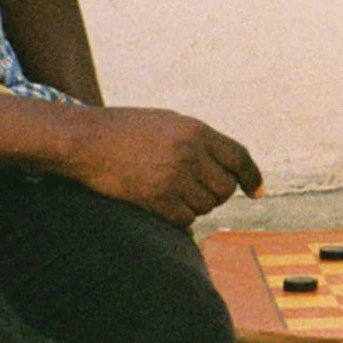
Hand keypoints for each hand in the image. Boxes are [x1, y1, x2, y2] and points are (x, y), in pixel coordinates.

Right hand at [61, 107, 264, 226]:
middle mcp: (191, 153)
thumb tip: (224, 166)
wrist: (85, 140)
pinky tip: (162, 207)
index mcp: (197, 130)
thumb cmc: (124, 130)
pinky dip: (179, 219)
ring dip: (194, 205)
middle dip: (215, 193)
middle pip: (225, 188)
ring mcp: (174, 176)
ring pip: (206, 206)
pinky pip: (185, 220)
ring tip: (170, 191)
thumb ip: (197, 141)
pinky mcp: (156, 198)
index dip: (252, 176)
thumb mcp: (168, 123)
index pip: (239, 157)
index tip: (257, 192)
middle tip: (193, 190)